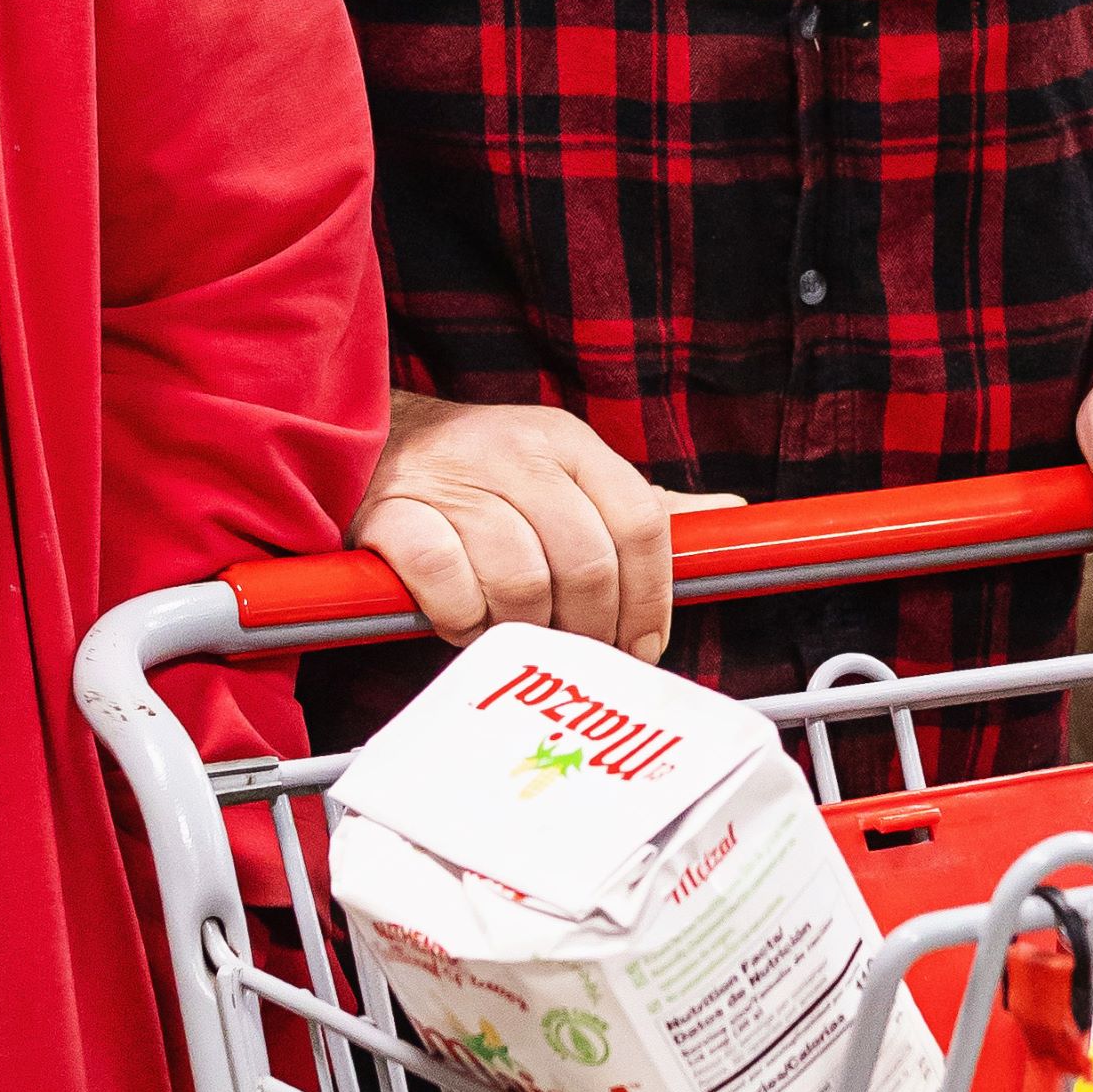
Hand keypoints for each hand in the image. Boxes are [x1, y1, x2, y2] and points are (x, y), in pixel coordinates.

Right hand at [349, 392, 688, 655]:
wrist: (365, 442)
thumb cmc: (476, 476)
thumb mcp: (562, 474)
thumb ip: (635, 506)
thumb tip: (727, 515)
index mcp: (566, 441)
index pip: (639, 521)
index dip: (650, 597)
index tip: (642, 642)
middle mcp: (514, 450)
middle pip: (587, 561)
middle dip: (590, 626)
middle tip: (577, 650)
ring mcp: (451, 478)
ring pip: (522, 579)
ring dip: (522, 627)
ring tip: (513, 631)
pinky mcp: (393, 512)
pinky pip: (448, 582)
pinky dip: (461, 618)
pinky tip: (462, 618)